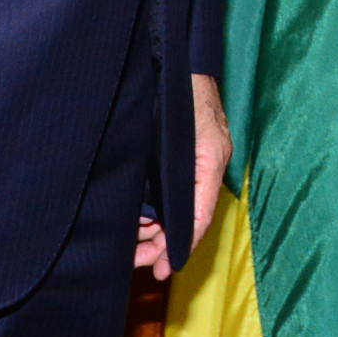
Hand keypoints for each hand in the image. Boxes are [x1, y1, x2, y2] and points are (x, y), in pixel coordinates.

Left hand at [136, 74, 229, 279]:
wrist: (178, 65)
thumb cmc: (190, 100)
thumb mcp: (199, 149)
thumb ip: (195, 192)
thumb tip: (183, 235)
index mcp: (209, 169)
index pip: (197, 221)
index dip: (179, 248)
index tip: (160, 271)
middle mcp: (198, 172)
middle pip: (179, 221)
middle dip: (157, 244)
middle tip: (133, 262)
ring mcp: (183, 166)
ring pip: (165, 211)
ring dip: (149, 230)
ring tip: (128, 244)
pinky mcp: (167, 159)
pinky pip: (158, 195)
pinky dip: (146, 211)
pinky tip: (131, 221)